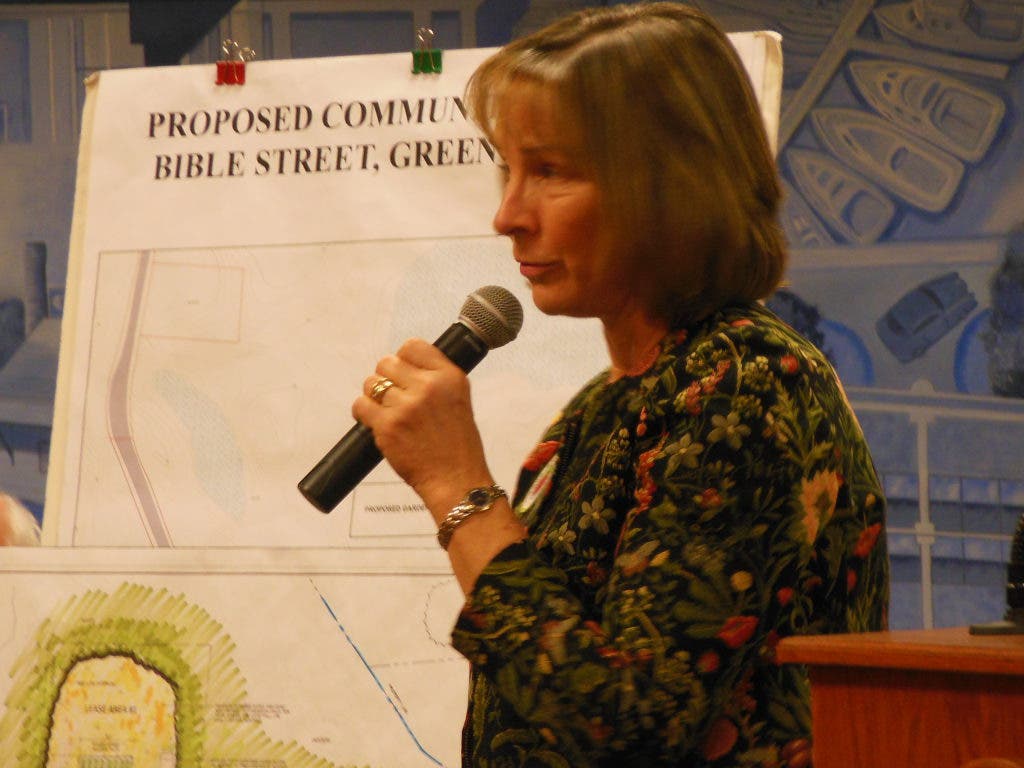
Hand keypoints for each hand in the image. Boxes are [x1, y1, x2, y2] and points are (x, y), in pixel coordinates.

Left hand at [352, 338, 493, 518]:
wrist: (456, 479)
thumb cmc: (457, 445)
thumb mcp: (459, 399)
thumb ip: (436, 379)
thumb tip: (406, 365)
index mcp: (449, 377)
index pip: (413, 346)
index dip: (404, 359)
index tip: (404, 372)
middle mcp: (429, 387)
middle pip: (387, 363)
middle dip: (387, 378)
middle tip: (395, 396)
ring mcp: (406, 406)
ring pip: (371, 383)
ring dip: (373, 396)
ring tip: (386, 411)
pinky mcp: (388, 426)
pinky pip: (361, 406)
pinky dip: (363, 413)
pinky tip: (374, 421)